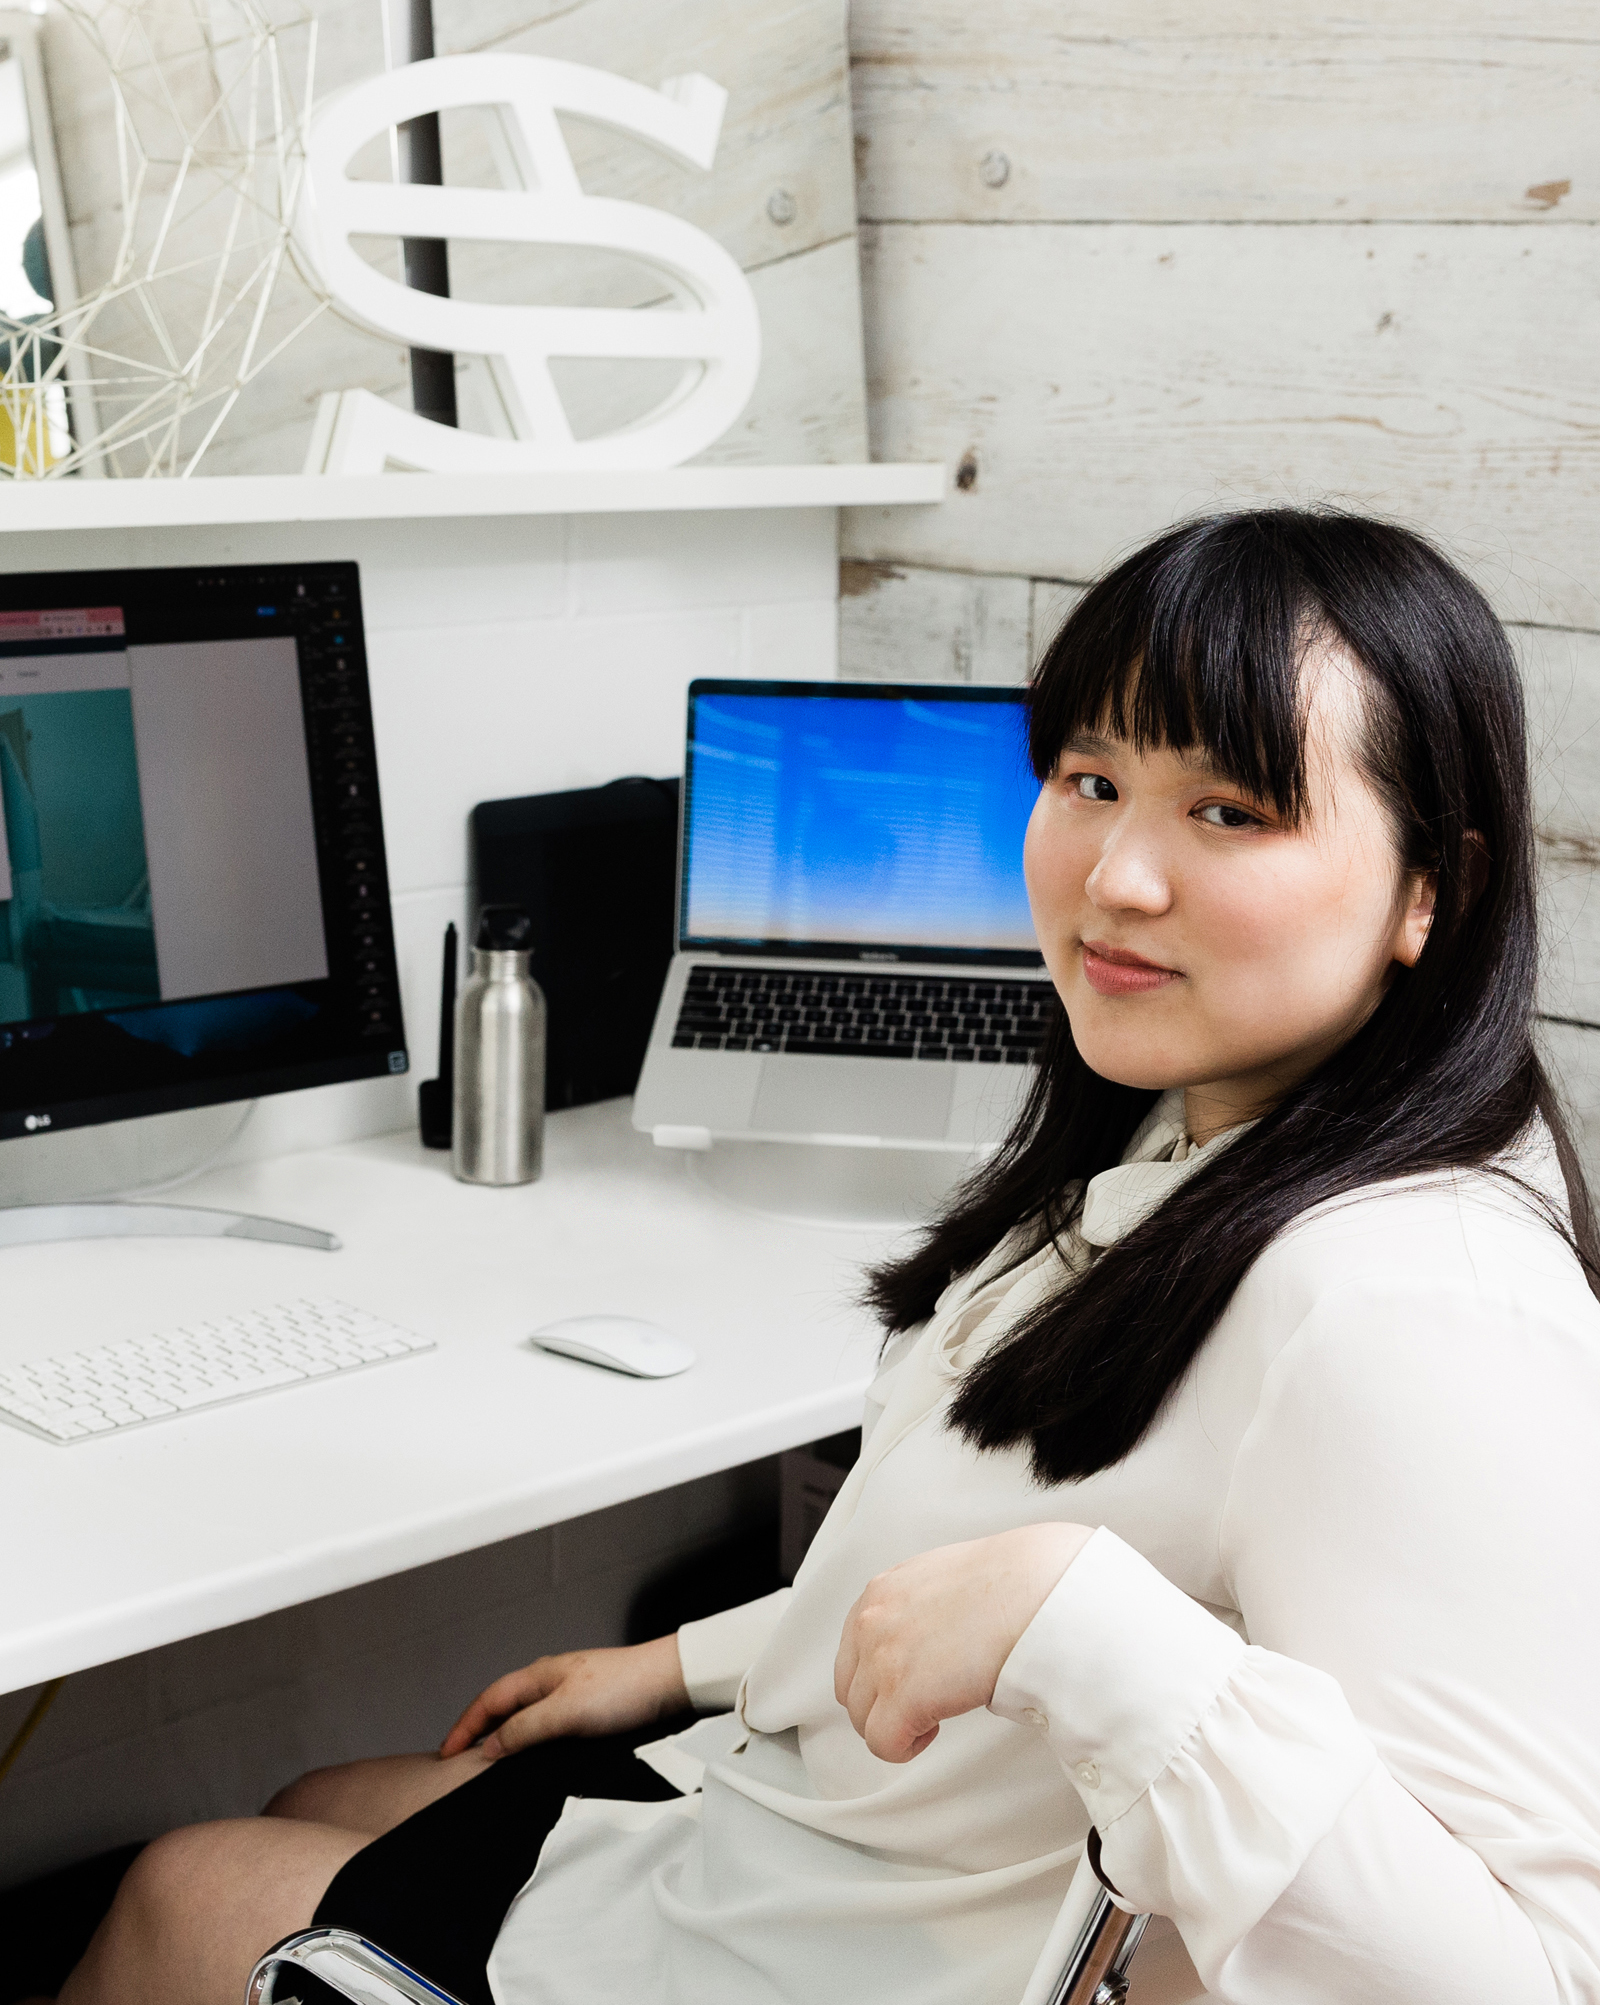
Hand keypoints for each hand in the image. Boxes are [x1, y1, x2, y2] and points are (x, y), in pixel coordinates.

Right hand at [439, 1633, 689, 1759]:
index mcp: (538, 1676)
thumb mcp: (565, 1713)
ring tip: (491, 1768)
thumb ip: (524, 1730)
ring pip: (526, 1719)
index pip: (488, 1701)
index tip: (445, 1754)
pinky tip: (536, 1763)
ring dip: (506, 1740)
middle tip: (460, 1762)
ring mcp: (571, 1697)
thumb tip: (489, 1749)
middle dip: (479, 1733)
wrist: (673, 1683)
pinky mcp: (591, 1713)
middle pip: (503, 1709)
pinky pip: (548, 1729)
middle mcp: (551, 1683)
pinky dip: (531, 1745)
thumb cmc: (624, 1688)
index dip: (464, 1727)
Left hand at [834, 1523, 1092, 1762]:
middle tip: (922, 1706)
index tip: (910, 1682)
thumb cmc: (1011, 1584)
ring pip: (863, 1720)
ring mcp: (883, 1659)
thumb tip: (924, 1640)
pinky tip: (936, 1728)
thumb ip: (917, 1608)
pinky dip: (905, 1747)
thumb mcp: (944, 1580)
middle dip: (882, 1705)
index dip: (880, 1676)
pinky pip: (882, 1744)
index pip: (853, 1651)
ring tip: (935, 1714)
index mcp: (883, 1591)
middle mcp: (872, 1621)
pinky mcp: (902, 1696)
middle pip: (851, 1689)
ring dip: (895, 1725)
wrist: (1034, 1592)